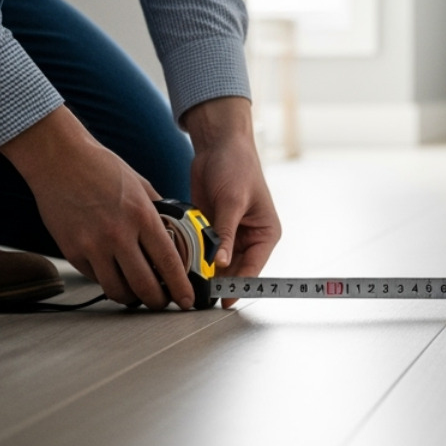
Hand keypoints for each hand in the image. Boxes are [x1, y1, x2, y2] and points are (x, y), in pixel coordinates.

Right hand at [0, 106, 196, 309]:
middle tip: (163, 303)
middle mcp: (118, 235)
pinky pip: (95, 278)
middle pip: (144, 284)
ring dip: (132, 298)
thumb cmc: (101, 167)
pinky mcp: (72, 251)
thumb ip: (157, 210)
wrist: (59, 159)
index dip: (180, 286)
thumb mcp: (140, 185)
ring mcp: (92, 245)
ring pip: (117, 289)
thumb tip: (173, 231)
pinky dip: (108, 281)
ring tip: (139, 295)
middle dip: (158, 301)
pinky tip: (115, 276)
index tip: (187, 299)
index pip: (168, 261)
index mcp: (141, 216)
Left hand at [183, 97, 281, 305]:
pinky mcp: (211, 229)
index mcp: (265, 233)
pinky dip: (192, 256)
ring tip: (187, 282)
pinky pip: (202, 250)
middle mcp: (248, 238)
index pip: (254, 268)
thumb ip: (225, 233)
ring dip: (202, 270)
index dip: (239, 287)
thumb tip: (219, 263)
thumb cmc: (237, 166)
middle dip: (217, 281)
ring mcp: (229, 235)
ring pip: (215, 264)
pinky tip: (181, 264)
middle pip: (234, 271)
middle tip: (198, 296)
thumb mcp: (232, 201)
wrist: (219, 144)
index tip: (223, 302)